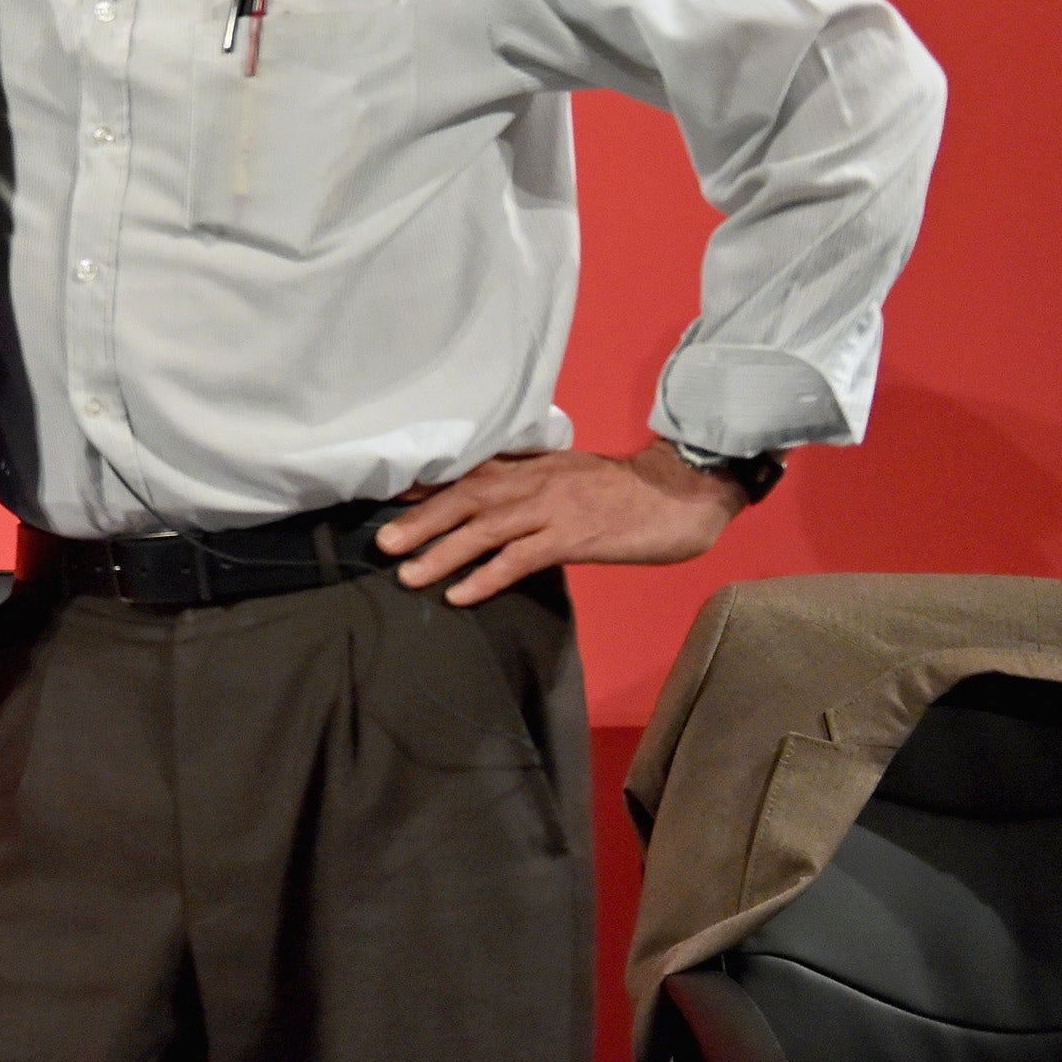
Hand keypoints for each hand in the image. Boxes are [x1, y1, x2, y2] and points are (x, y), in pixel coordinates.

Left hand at [375, 443, 749, 605]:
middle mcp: (532, 483)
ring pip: (484, 530)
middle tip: (382, 543)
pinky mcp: (572, 538)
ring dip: (443, 552)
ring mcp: (551, 510)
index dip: (429, 486)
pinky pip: (520, 559)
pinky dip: (487, 576)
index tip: (390, 498)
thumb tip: (493, 498)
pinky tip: (461, 594)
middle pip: (466, 499)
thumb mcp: (569, 473)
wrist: (679, 491)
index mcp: (531, 467)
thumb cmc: (625, 489)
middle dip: (422, 521)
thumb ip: (531, 481)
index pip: (470, 472)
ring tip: (408, 574)